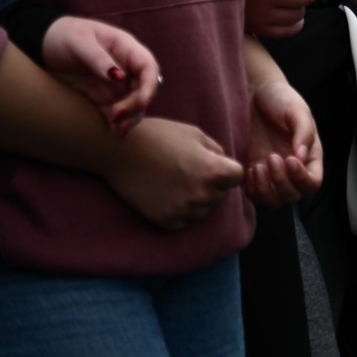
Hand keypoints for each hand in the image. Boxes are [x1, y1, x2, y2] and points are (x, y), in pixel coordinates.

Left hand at [40, 17, 160, 137]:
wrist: (42, 44)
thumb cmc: (62, 35)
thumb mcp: (79, 42)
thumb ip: (99, 60)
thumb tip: (120, 77)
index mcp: (125, 48)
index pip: (148, 67)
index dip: (150, 85)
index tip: (142, 102)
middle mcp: (126, 66)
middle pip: (144, 89)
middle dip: (136, 105)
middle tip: (116, 116)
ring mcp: (116, 82)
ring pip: (134, 103)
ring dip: (130, 117)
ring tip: (117, 130)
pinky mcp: (103, 95)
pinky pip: (116, 111)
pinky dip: (117, 122)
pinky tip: (114, 132)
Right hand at [102, 117, 243, 228]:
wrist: (119, 150)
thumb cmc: (160, 136)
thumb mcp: (196, 135)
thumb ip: (217, 152)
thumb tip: (228, 167)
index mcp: (214, 172)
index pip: (238, 177)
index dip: (227, 168)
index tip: (211, 162)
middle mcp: (202, 195)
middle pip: (221, 194)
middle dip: (212, 183)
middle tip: (187, 168)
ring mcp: (184, 210)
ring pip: (203, 209)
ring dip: (196, 198)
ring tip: (175, 180)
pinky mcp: (166, 221)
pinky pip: (184, 219)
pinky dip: (180, 209)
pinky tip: (165, 192)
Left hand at [244, 80, 322, 206]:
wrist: (254, 93)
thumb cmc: (280, 99)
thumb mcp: (297, 110)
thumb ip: (303, 132)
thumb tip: (302, 156)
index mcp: (310, 156)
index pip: (313, 182)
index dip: (302, 179)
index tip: (290, 159)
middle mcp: (292, 169)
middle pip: (293, 196)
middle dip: (281, 183)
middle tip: (272, 158)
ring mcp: (272, 173)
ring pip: (273, 201)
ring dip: (265, 190)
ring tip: (258, 166)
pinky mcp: (253, 172)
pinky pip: (254, 195)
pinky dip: (252, 189)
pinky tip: (249, 168)